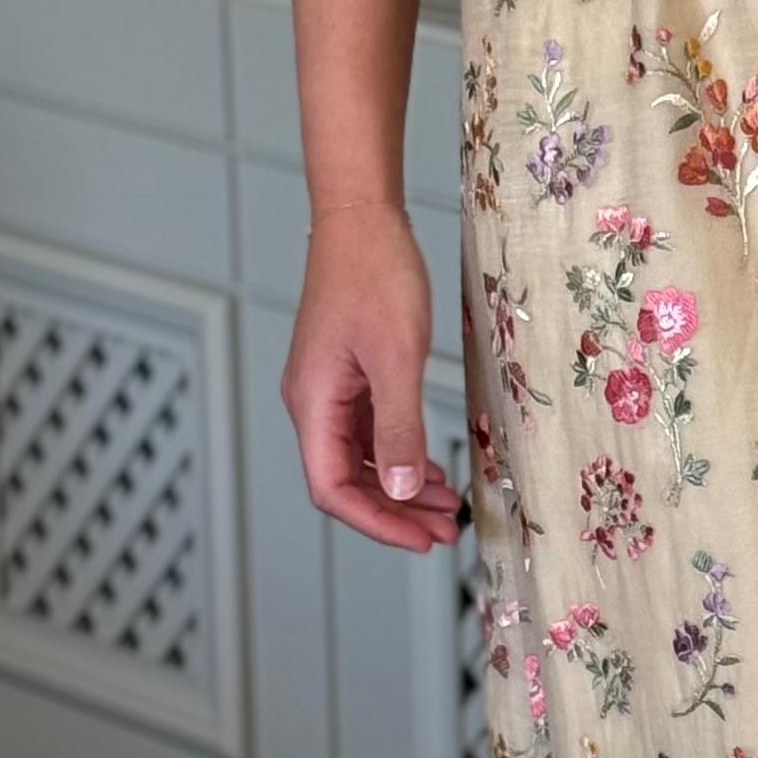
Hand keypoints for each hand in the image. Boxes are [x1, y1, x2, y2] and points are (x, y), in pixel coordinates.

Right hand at [280, 200, 462, 551]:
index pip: (332, 488)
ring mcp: (328, 388)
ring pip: (359, 457)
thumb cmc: (376, 276)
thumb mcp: (397, 358)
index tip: (420, 539)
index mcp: (313, 404)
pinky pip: (367, 429)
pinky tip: (427, 463)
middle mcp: (312, 402)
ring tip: (446, 505)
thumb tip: (398, 490)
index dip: (375, 522)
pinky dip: (397, 452)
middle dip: (393, 510)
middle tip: (444, 531)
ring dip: (399, 485)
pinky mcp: (346, 374)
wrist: (362, 218)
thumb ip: (398, 427)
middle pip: (345, 479)